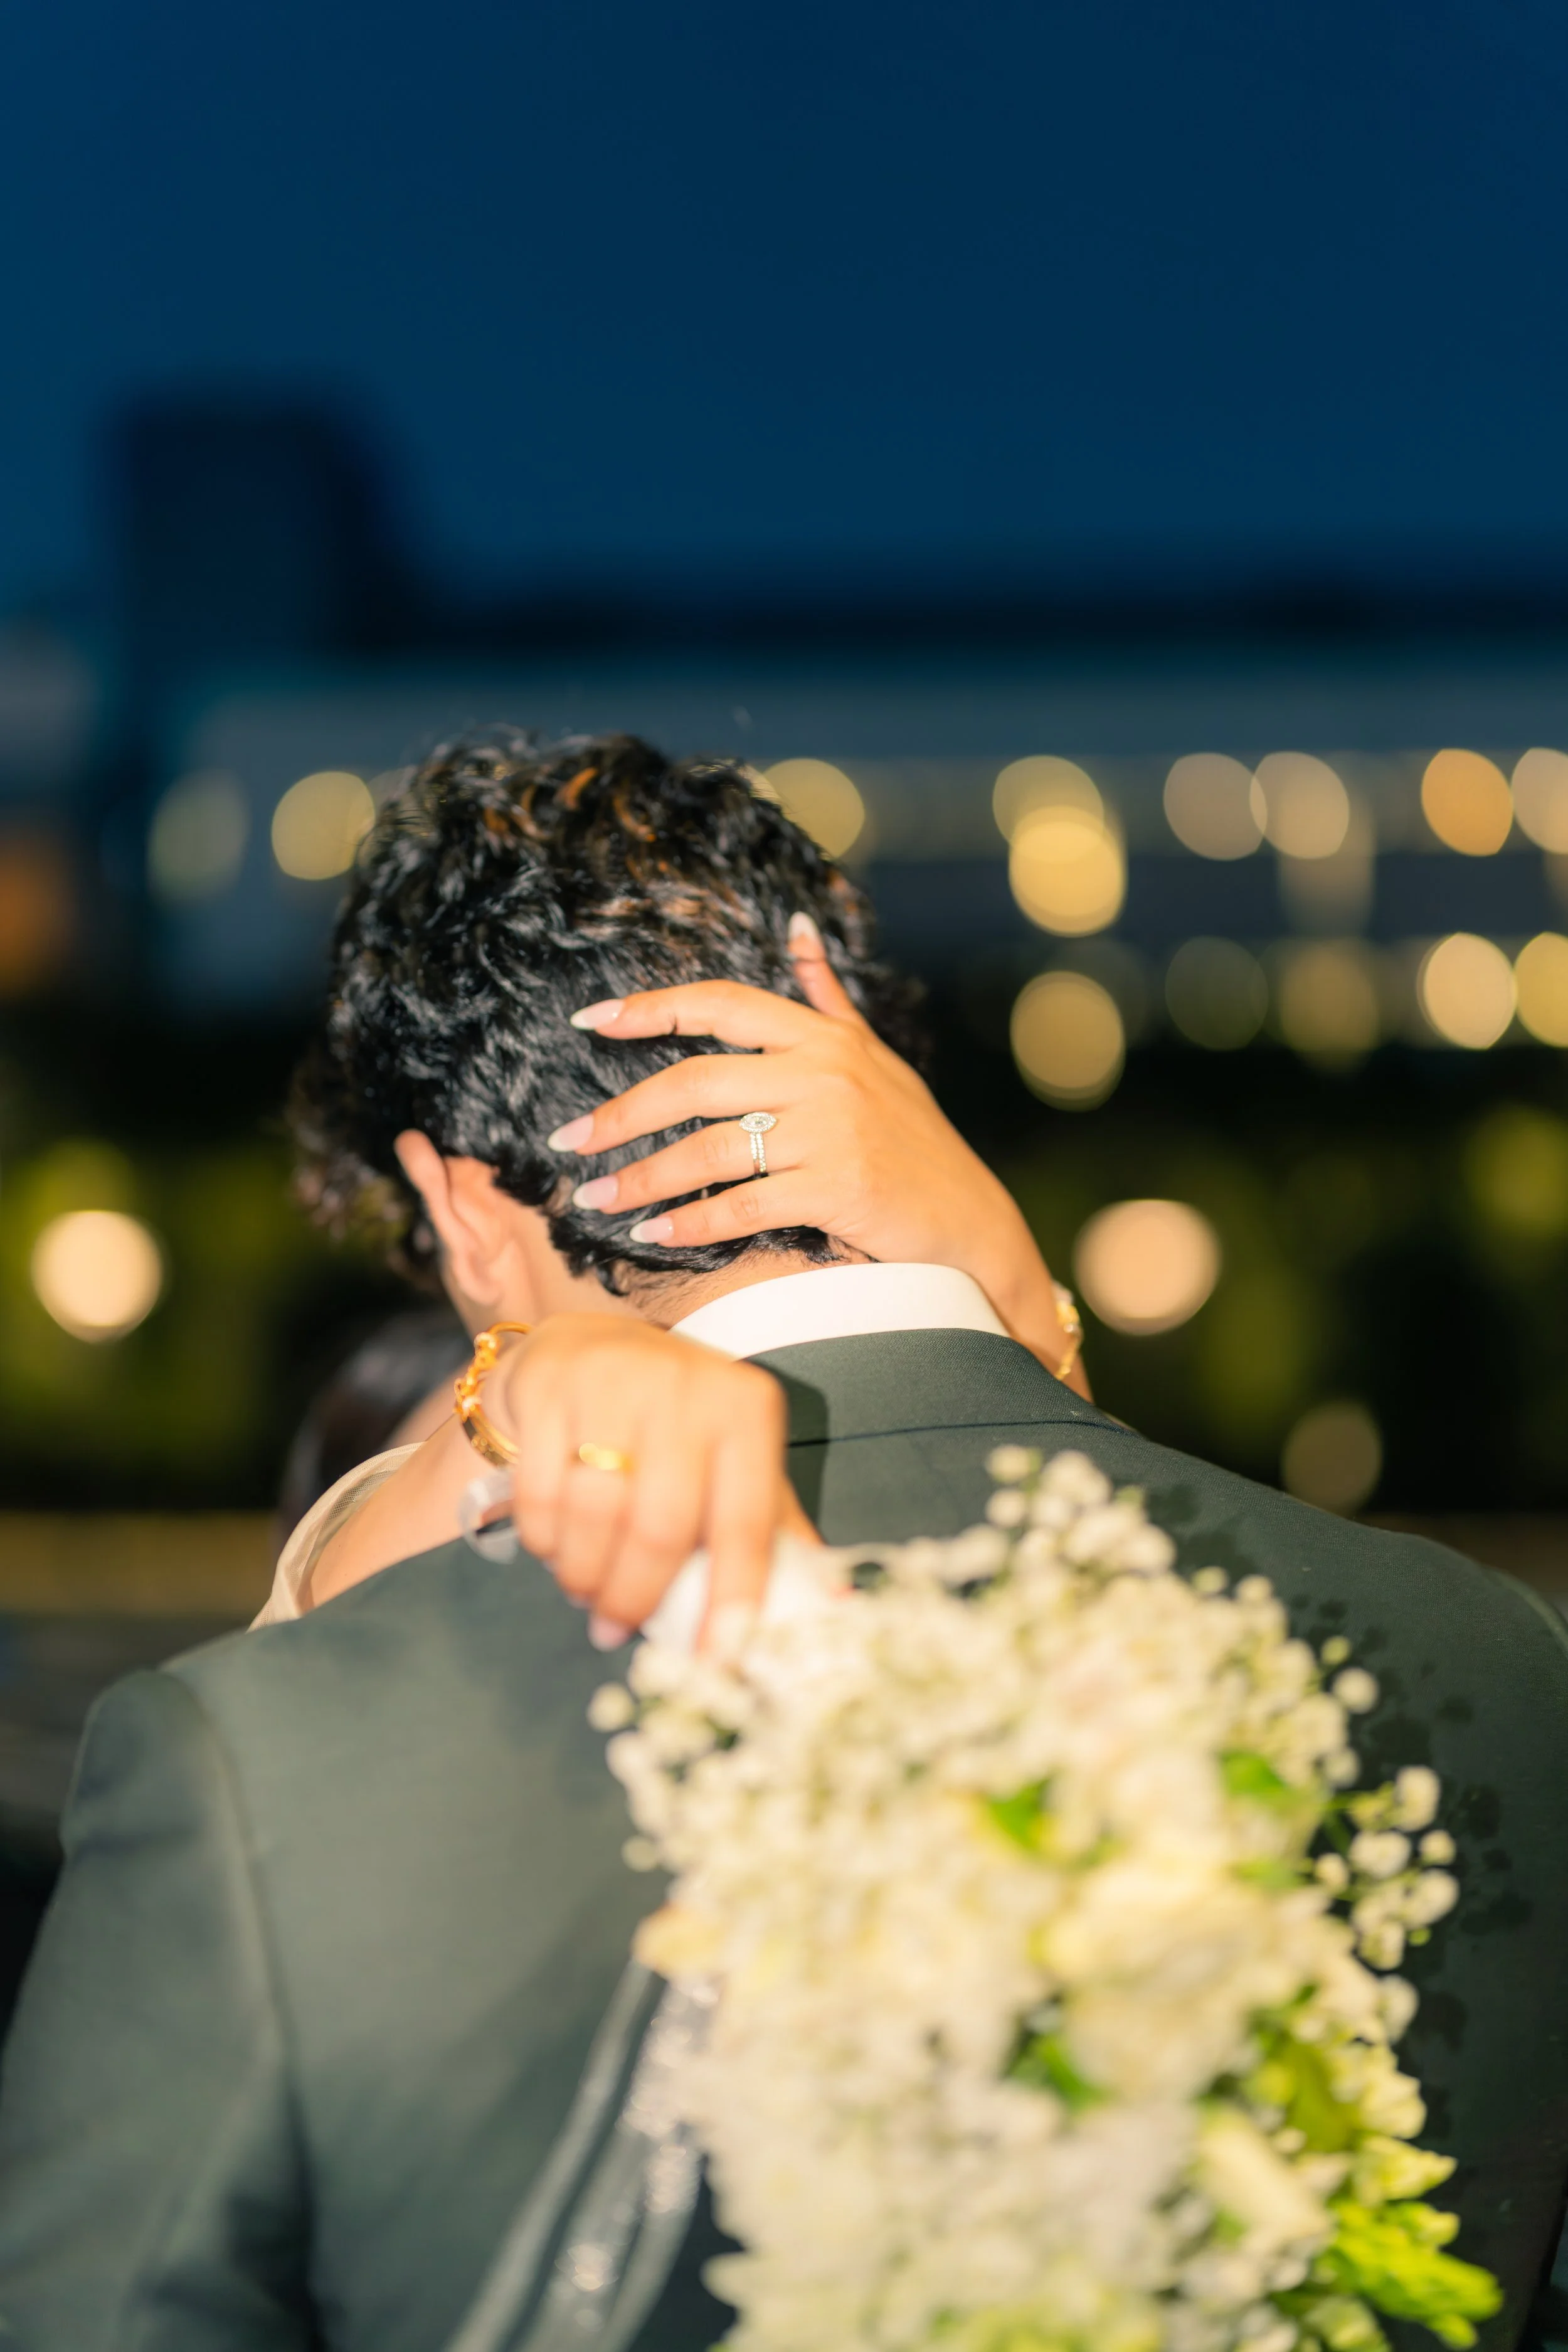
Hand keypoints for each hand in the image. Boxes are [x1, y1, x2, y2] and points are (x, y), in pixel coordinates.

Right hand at [309, 1314, 816, 1648]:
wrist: (594, 1347)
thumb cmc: (679, 1426)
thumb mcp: (737, 1462)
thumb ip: (778, 1533)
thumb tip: (837, 1609)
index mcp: (747, 1412)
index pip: (746, 1524)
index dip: (733, 1601)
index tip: (716, 1662)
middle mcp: (688, 1390)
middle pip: (660, 1527)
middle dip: (635, 1597)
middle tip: (616, 1629)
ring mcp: (615, 1383)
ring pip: (594, 1515)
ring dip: (584, 1576)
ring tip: (586, 1591)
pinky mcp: (552, 1389)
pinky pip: (540, 1494)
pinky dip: (544, 1540)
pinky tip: (555, 1547)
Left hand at [549, 917, 1086, 1388]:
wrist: (972, 1226)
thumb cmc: (916, 1143)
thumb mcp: (876, 1059)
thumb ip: (827, 998)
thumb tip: (799, 926)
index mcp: (824, 1038)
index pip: (723, 1005)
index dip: (652, 1008)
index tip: (590, 1021)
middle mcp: (825, 1074)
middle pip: (696, 1081)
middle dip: (622, 1113)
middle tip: (568, 1141)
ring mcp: (832, 1131)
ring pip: (710, 1149)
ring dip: (642, 1177)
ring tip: (595, 1198)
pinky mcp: (838, 1188)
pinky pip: (742, 1204)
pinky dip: (690, 1223)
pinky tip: (654, 1233)